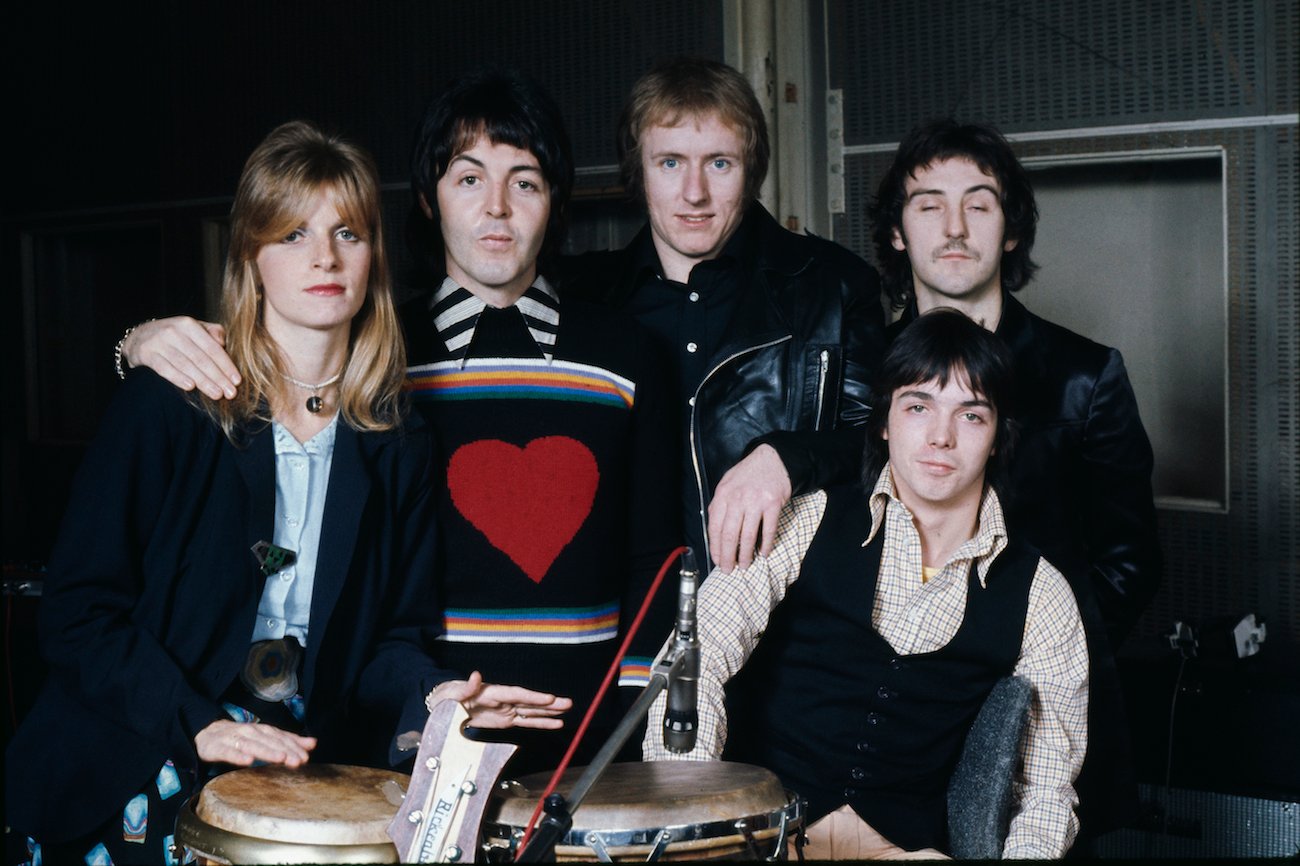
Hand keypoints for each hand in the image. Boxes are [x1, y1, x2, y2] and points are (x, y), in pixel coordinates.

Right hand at [123, 316, 239, 399]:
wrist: (140, 336)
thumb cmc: (176, 336)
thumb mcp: (193, 329)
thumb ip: (212, 333)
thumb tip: (223, 343)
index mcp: (189, 325)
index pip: (212, 348)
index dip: (226, 365)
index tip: (237, 381)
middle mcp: (174, 332)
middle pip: (200, 358)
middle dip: (218, 377)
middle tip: (231, 393)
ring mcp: (158, 342)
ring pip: (185, 365)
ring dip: (203, 381)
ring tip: (217, 394)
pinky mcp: (146, 354)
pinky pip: (164, 368)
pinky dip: (177, 378)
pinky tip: (190, 387)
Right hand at [195, 719, 316, 767]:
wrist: (207, 733)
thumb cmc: (241, 738)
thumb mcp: (265, 738)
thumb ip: (287, 741)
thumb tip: (313, 743)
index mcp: (262, 731)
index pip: (280, 737)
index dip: (293, 746)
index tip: (306, 756)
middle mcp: (250, 732)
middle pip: (269, 741)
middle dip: (285, 750)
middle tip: (298, 761)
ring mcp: (234, 739)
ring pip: (252, 745)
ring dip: (267, 751)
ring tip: (280, 758)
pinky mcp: (218, 748)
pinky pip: (228, 752)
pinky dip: (238, 756)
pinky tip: (248, 761)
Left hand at [426, 671, 572, 729]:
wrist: (444, 705)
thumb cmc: (448, 696)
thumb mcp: (451, 693)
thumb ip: (465, 687)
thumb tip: (476, 675)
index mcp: (491, 692)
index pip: (516, 693)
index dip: (533, 696)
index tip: (549, 698)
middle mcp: (503, 700)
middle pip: (529, 701)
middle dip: (549, 703)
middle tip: (568, 703)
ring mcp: (506, 710)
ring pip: (532, 711)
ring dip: (549, 712)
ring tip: (567, 710)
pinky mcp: (505, 720)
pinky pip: (526, 721)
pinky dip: (540, 723)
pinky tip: (555, 723)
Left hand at [707, 444, 792, 571]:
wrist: (772, 459)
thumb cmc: (747, 475)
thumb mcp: (726, 484)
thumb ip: (720, 505)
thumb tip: (715, 531)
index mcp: (722, 495)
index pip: (715, 527)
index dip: (715, 548)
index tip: (717, 560)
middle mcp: (737, 499)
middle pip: (729, 535)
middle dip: (728, 556)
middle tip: (729, 569)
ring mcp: (756, 501)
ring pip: (748, 536)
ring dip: (746, 554)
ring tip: (745, 566)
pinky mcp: (773, 504)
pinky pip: (768, 530)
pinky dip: (766, 544)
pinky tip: (764, 553)